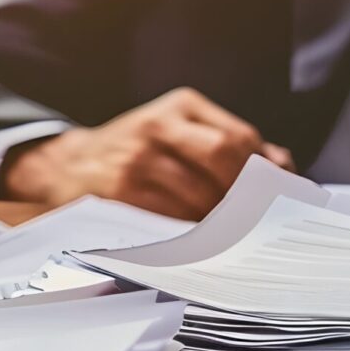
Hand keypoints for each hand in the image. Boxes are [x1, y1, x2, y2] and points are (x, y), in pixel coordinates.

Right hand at [0, 87, 295, 217]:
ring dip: (223, 222)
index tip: (279, 198)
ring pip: (201, 194)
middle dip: (248, 194)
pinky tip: (201, 244)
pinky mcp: (120, 191)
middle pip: (225, 158)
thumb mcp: (177, 134)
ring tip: (233, 238)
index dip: (266, 172)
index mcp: (180, 106)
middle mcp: (158, 125)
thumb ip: (229, 146)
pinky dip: (193, 235)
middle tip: (259, 221)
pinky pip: (172, 219)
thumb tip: (285, 169)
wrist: (64, 168)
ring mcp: (137, 157)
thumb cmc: (135, 156)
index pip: (240, 137)